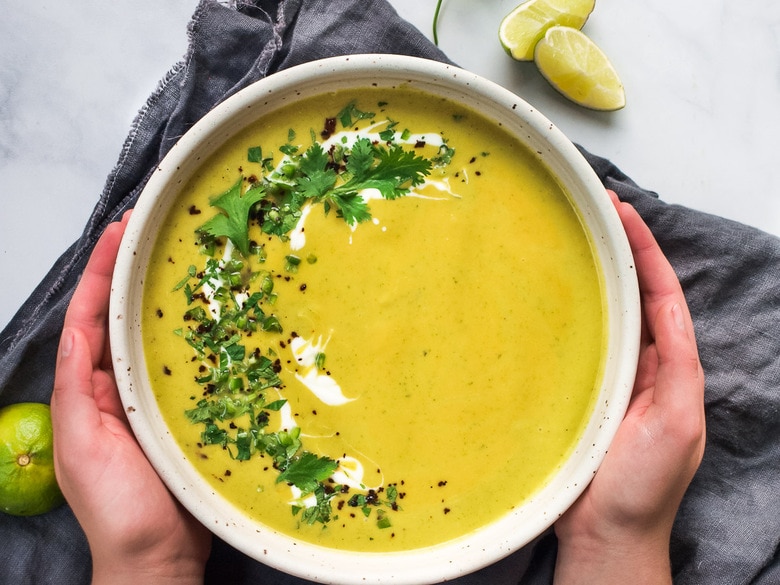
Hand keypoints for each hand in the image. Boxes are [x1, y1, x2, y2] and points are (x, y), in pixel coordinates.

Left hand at [51, 212, 211, 584]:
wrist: (159, 558)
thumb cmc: (116, 510)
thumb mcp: (80, 445)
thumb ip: (77, 388)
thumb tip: (77, 331)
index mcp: (88, 389)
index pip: (92, 318)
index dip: (102, 272)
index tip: (118, 230)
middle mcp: (123, 386)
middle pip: (128, 318)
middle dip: (135, 272)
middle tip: (155, 230)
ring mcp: (160, 398)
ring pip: (163, 337)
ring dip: (171, 297)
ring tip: (188, 258)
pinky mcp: (192, 411)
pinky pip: (196, 366)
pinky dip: (204, 337)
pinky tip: (223, 316)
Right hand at [552, 191, 705, 583]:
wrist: (605, 535)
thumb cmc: (643, 490)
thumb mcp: (678, 424)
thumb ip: (677, 368)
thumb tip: (667, 311)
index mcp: (672, 369)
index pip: (661, 295)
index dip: (646, 251)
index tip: (624, 214)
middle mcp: (642, 366)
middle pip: (633, 295)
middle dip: (620, 250)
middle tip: (596, 211)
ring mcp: (609, 377)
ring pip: (604, 314)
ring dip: (593, 275)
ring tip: (573, 238)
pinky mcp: (577, 390)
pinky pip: (575, 342)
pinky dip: (567, 312)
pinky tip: (548, 296)